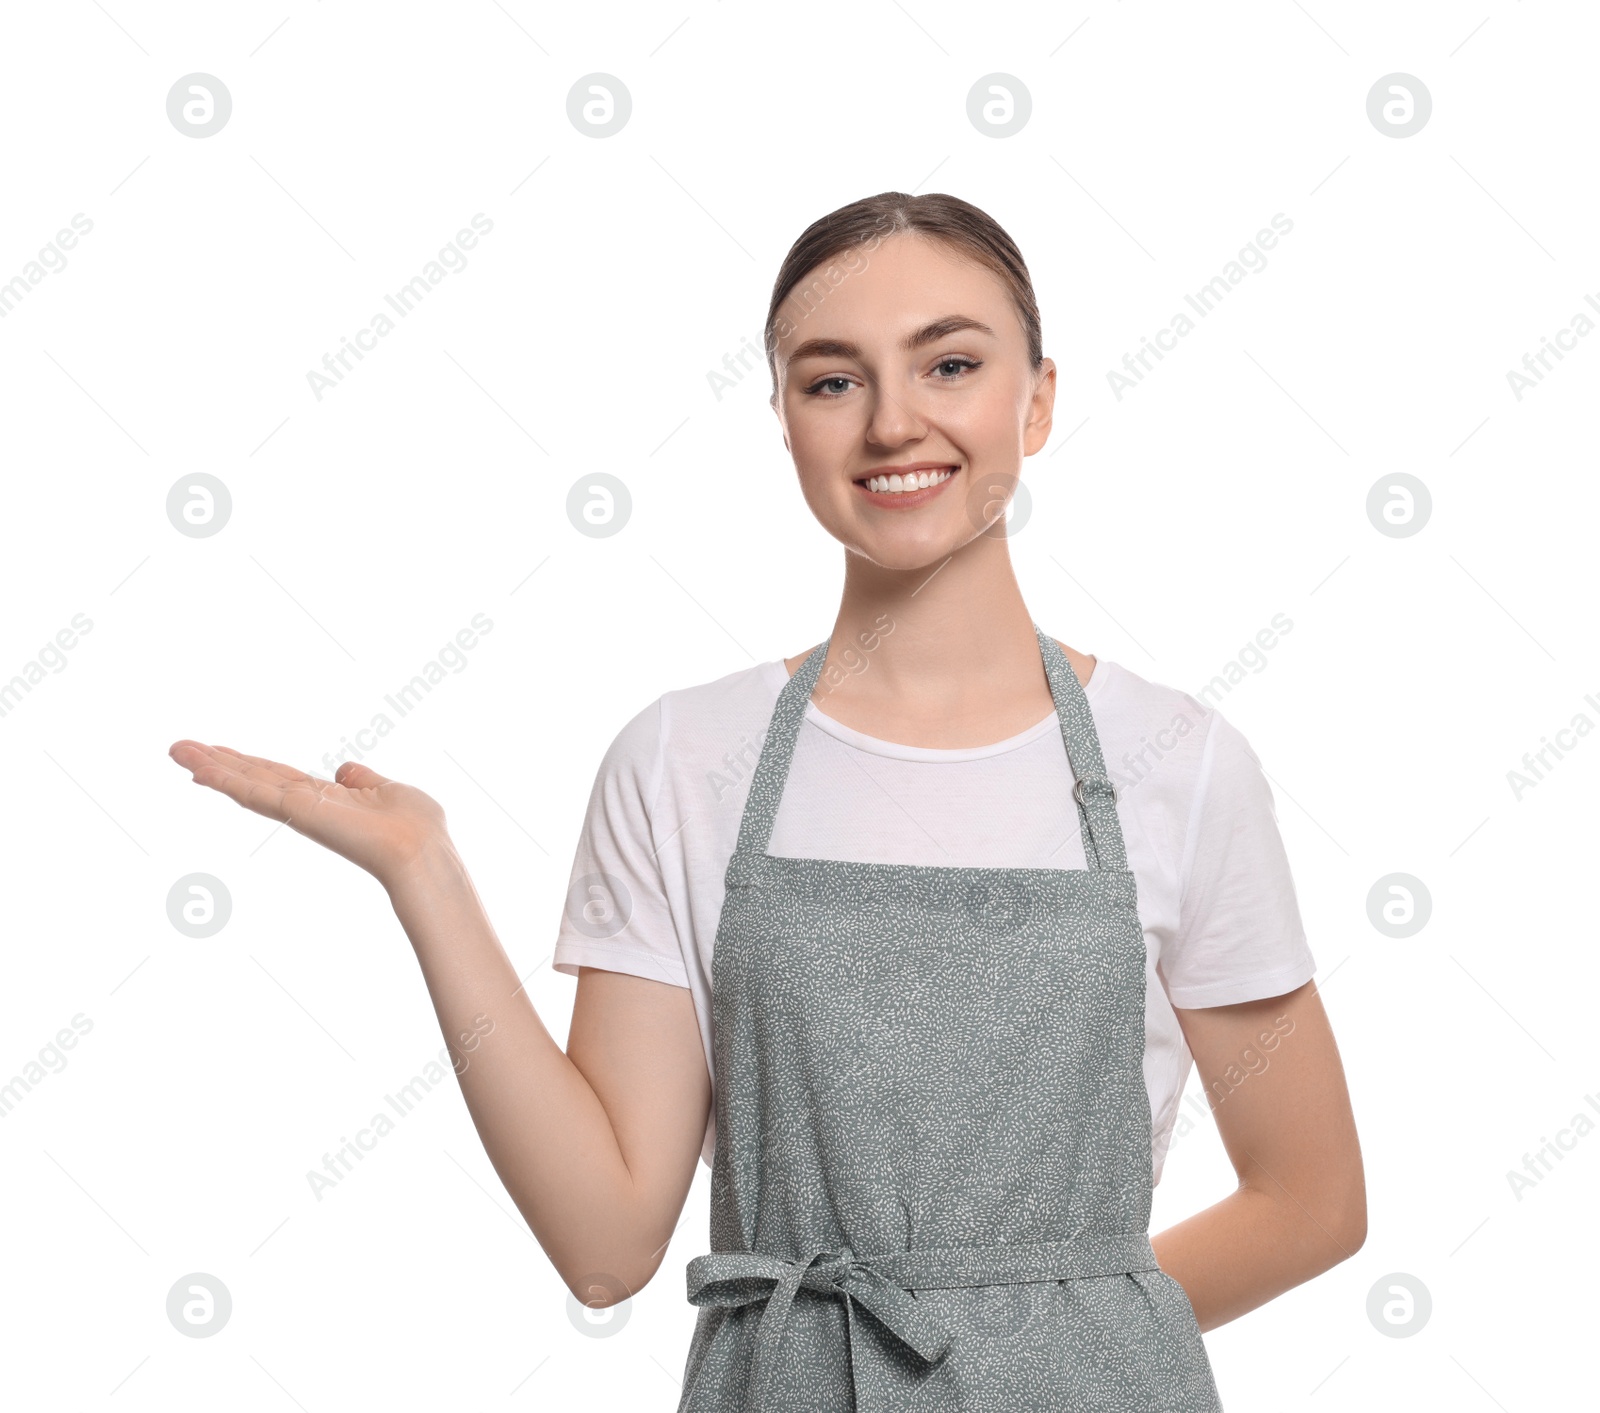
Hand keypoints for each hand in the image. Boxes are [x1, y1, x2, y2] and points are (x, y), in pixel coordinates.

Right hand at [168, 742, 447, 890]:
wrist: (421, 851)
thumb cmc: (416, 827)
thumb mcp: (389, 791)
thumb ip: (363, 780)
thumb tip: (345, 769)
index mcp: (327, 799)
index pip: (278, 777)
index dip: (248, 765)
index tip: (218, 753)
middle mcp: (307, 805)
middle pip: (253, 778)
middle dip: (217, 763)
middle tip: (179, 748)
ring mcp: (299, 810)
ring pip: (245, 784)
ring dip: (210, 766)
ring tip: (176, 750)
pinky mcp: (297, 812)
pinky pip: (254, 793)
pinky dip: (225, 778)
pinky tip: (198, 767)